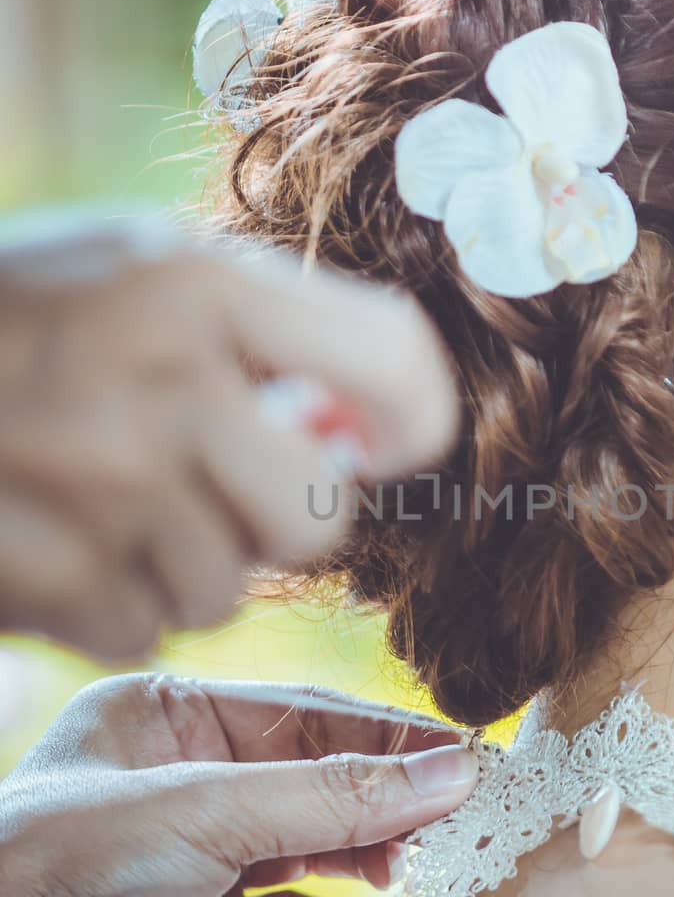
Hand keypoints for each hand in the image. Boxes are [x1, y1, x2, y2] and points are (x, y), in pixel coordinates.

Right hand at [0, 218, 458, 659]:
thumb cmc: (4, 314)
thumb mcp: (125, 267)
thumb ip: (256, 332)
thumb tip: (368, 438)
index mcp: (195, 283)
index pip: (391, 362)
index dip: (410, 418)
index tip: (380, 441)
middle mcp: (162, 383)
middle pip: (317, 520)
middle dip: (280, 520)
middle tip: (220, 485)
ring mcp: (104, 490)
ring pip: (229, 591)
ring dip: (186, 565)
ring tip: (109, 505)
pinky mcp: (52, 580)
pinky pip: (147, 629)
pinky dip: (115, 603)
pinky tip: (60, 543)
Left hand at [0, 673, 475, 896]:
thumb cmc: (61, 866)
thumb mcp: (204, 810)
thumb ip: (334, 795)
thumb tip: (453, 770)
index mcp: (172, 716)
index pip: (309, 715)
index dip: (392, 735)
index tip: (471, 758)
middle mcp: (191, 782)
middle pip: (322, 780)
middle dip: (389, 802)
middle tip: (460, 822)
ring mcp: (202, 862)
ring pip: (318, 848)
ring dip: (368, 860)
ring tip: (411, 873)